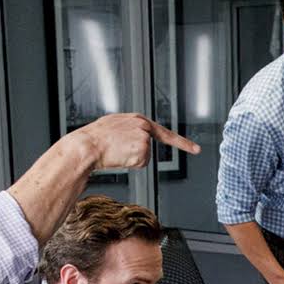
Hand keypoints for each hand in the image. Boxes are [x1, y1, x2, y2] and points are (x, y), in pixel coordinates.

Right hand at [76, 112, 200, 169]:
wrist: (88, 145)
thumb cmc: (96, 137)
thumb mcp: (114, 125)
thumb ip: (129, 130)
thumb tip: (132, 139)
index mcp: (137, 119)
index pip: (164, 132)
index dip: (182, 143)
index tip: (196, 149)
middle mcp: (143, 127)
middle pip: (149, 148)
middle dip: (138, 154)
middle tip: (118, 151)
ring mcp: (144, 138)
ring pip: (144, 158)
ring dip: (131, 159)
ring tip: (115, 151)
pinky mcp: (142, 149)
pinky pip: (140, 164)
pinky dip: (130, 164)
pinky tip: (119, 156)